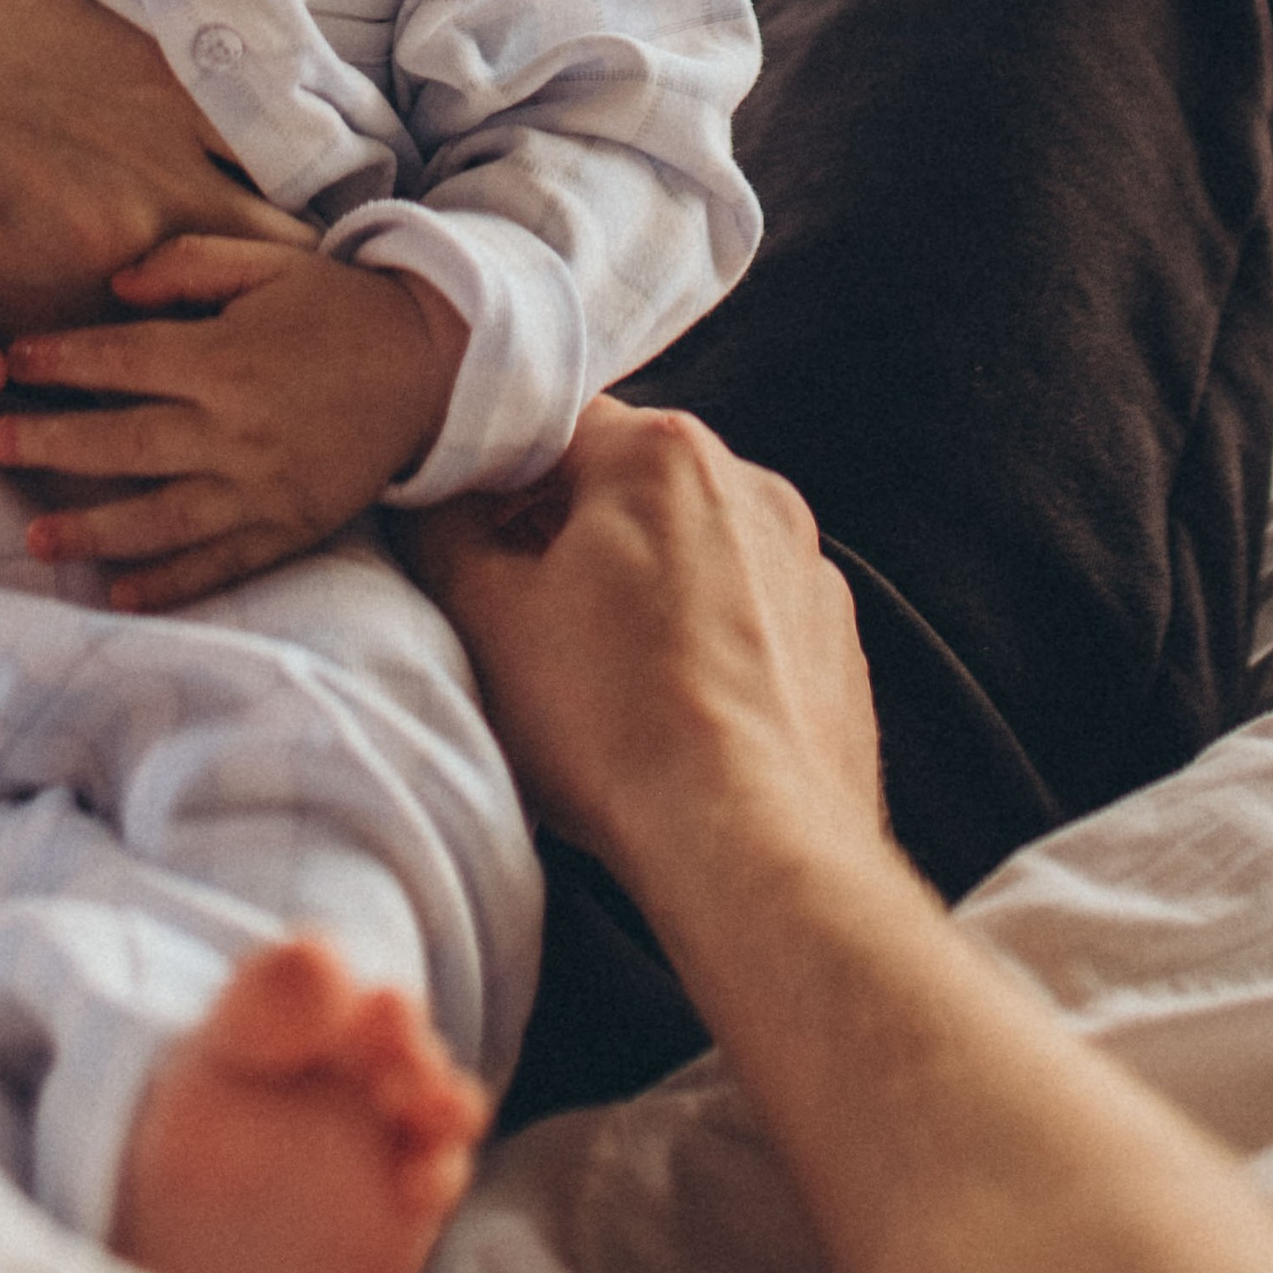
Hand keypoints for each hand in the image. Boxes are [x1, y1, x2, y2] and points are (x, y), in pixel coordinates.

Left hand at [0, 236, 467, 611]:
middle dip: (52, 445)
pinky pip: (221, 563)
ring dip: (94, 531)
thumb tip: (116, 285)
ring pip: (162, 517)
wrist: (435, 364)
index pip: (122, 360)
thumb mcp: (267, 262)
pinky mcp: (290, 526)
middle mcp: (238, 428)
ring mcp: (264, 486)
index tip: (9, 362)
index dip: (60, 360)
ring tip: (36, 539)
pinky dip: (171, 584)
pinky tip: (122, 594)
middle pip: (126, 443)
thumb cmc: (339, 304)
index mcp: (227, 357)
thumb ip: (187, 266)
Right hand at [406, 394, 881, 897]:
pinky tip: (668, 706)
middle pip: (627, 483)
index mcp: (662, 454)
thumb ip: (444, 531)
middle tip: (523, 617)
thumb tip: (436, 502)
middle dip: (568, 536)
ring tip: (599, 674)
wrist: (751, 846)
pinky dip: (704, 638)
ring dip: (640, 586)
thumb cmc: (614, 726)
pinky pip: (748, 611)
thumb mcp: (485, 618)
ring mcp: (807, 564)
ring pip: (693, 548)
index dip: (491, 482)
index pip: (549, 426)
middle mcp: (751, 486)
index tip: (468, 545)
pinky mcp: (836, 638)